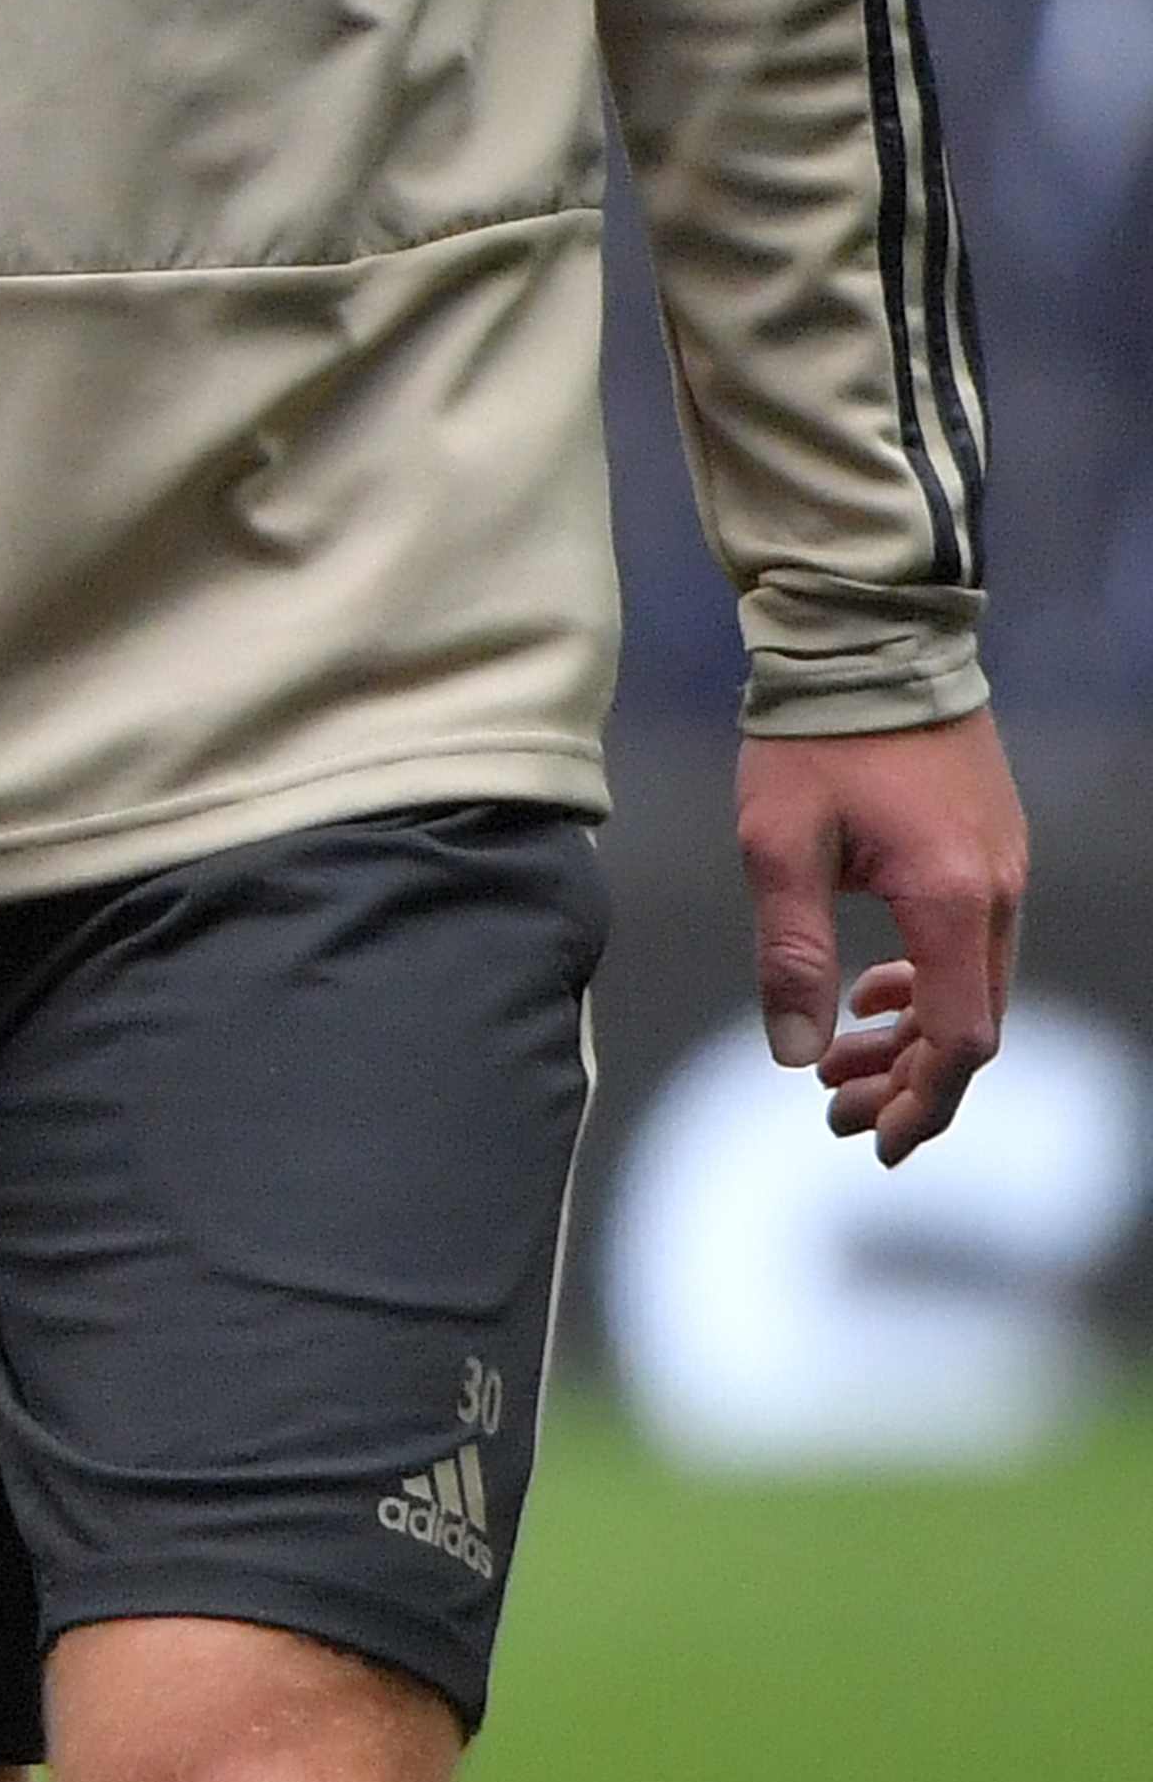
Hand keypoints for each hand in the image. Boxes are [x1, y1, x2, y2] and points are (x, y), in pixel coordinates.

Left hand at [741, 712, 1026, 1166]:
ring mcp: (1001, 871)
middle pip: (970, 1024)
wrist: (866, 642)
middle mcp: (997, 894)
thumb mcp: (779, 846)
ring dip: (909, 1035)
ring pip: (969, 987)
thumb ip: (792, 954)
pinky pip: (967, 945)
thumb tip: (796, 1055)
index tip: (876, 1140)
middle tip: (837, 1116)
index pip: (959, 1038)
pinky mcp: (986, 851)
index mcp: (954, 900)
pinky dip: (921, 984)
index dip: (922, 1100)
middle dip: (906, 1081)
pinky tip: (868, 992)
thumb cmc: (814, 738)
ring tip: (839, 1064)